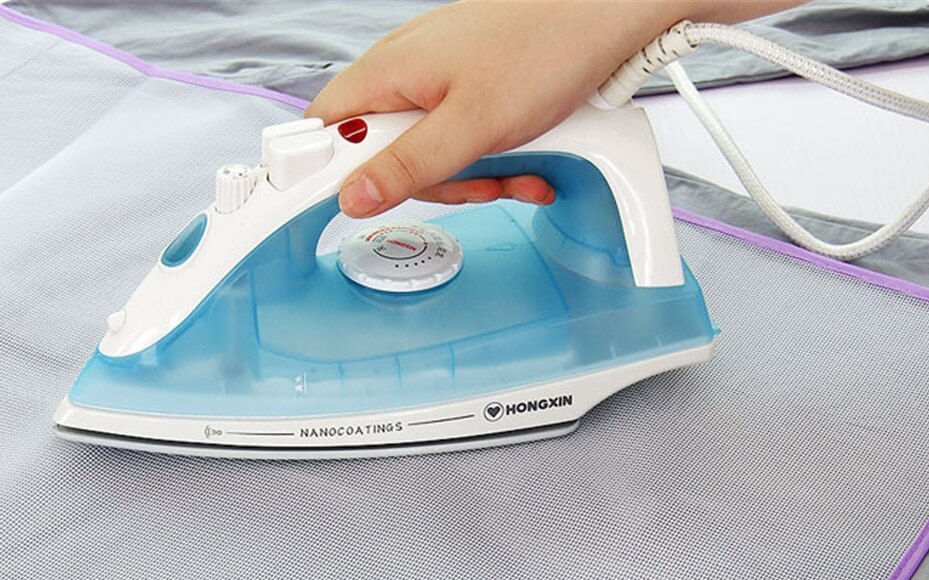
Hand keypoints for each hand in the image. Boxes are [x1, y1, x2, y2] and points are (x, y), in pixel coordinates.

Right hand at [306, 0, 691, 215]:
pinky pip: (462, 143)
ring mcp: (438, 84)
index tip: (332, 210)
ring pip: (429, 157)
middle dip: (432, 185)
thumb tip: (352, 197)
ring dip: (473, 179)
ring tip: (513, 174)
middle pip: (383, 157)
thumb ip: (408, 166)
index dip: (320, 175)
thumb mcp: (472, 126)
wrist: (608, 16)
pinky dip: (493, 162)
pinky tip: (526, 167)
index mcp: (387, 75)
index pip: (322, 133)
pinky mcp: (469, 93)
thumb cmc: (544, 48)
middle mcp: (405, 76)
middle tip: (471, 183)